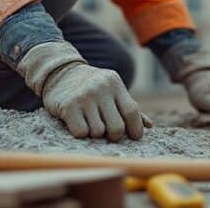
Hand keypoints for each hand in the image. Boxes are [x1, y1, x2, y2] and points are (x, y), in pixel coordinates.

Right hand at [16, 41, 151, 140]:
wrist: (60, 72)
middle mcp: (101, 88)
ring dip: (94, 133)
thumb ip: (128, 107)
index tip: (134, 137)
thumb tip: (149, 126)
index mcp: (115, 84)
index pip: (132, 111)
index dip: (136, 129)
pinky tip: (77, 123)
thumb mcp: (111, 90)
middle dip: (114, 135)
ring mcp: (85, 96)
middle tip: (107, 132)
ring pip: (98, 132)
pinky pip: (81, 132)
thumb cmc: (91, 87)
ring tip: (89, 122)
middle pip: (116, 127)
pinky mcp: (69, 105)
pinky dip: (80, 133)